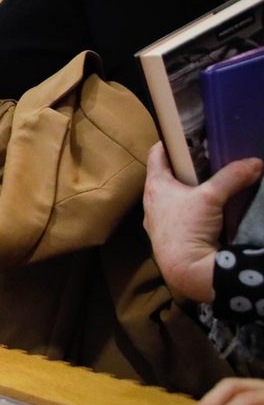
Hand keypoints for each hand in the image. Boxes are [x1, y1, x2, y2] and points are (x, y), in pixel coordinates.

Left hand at [143, 142, 262, 302]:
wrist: (185, 268)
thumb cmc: (187, 228)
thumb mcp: (211, 198)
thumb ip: (232, 177)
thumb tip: (255, 163)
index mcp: (155, 186)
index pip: (157, 155)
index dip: (169, 143)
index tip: (183, 136)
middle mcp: (151, 201)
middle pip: (165, 176)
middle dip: (183, 167)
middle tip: (204, 158)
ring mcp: (158, 220)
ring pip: (172, 197)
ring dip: (187, 190)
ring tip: (208, 183)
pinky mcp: (168, 235)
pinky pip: (178, 214)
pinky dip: (190, 208)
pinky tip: (206, 210)